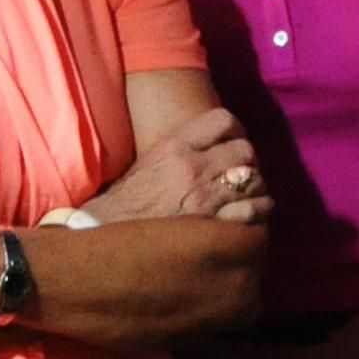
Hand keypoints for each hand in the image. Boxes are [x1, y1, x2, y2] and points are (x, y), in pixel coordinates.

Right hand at [104, 103, 269, 223]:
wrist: (100, 238)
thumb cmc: (122, 205)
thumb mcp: (147, 164)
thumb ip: (181, 151)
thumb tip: (214, 146)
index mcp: (175, 146)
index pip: (224, 120)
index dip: (236, 132)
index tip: (233, 145)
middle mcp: (192, 167)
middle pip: (246, 151)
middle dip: (248, 163)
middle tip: (240, 178)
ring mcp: (204, 197)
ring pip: (255, 179)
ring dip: (255, 188)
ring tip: (244, 198)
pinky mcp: (213, 226)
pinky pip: (255, 209)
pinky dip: (258, 211)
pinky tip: (250, 216)